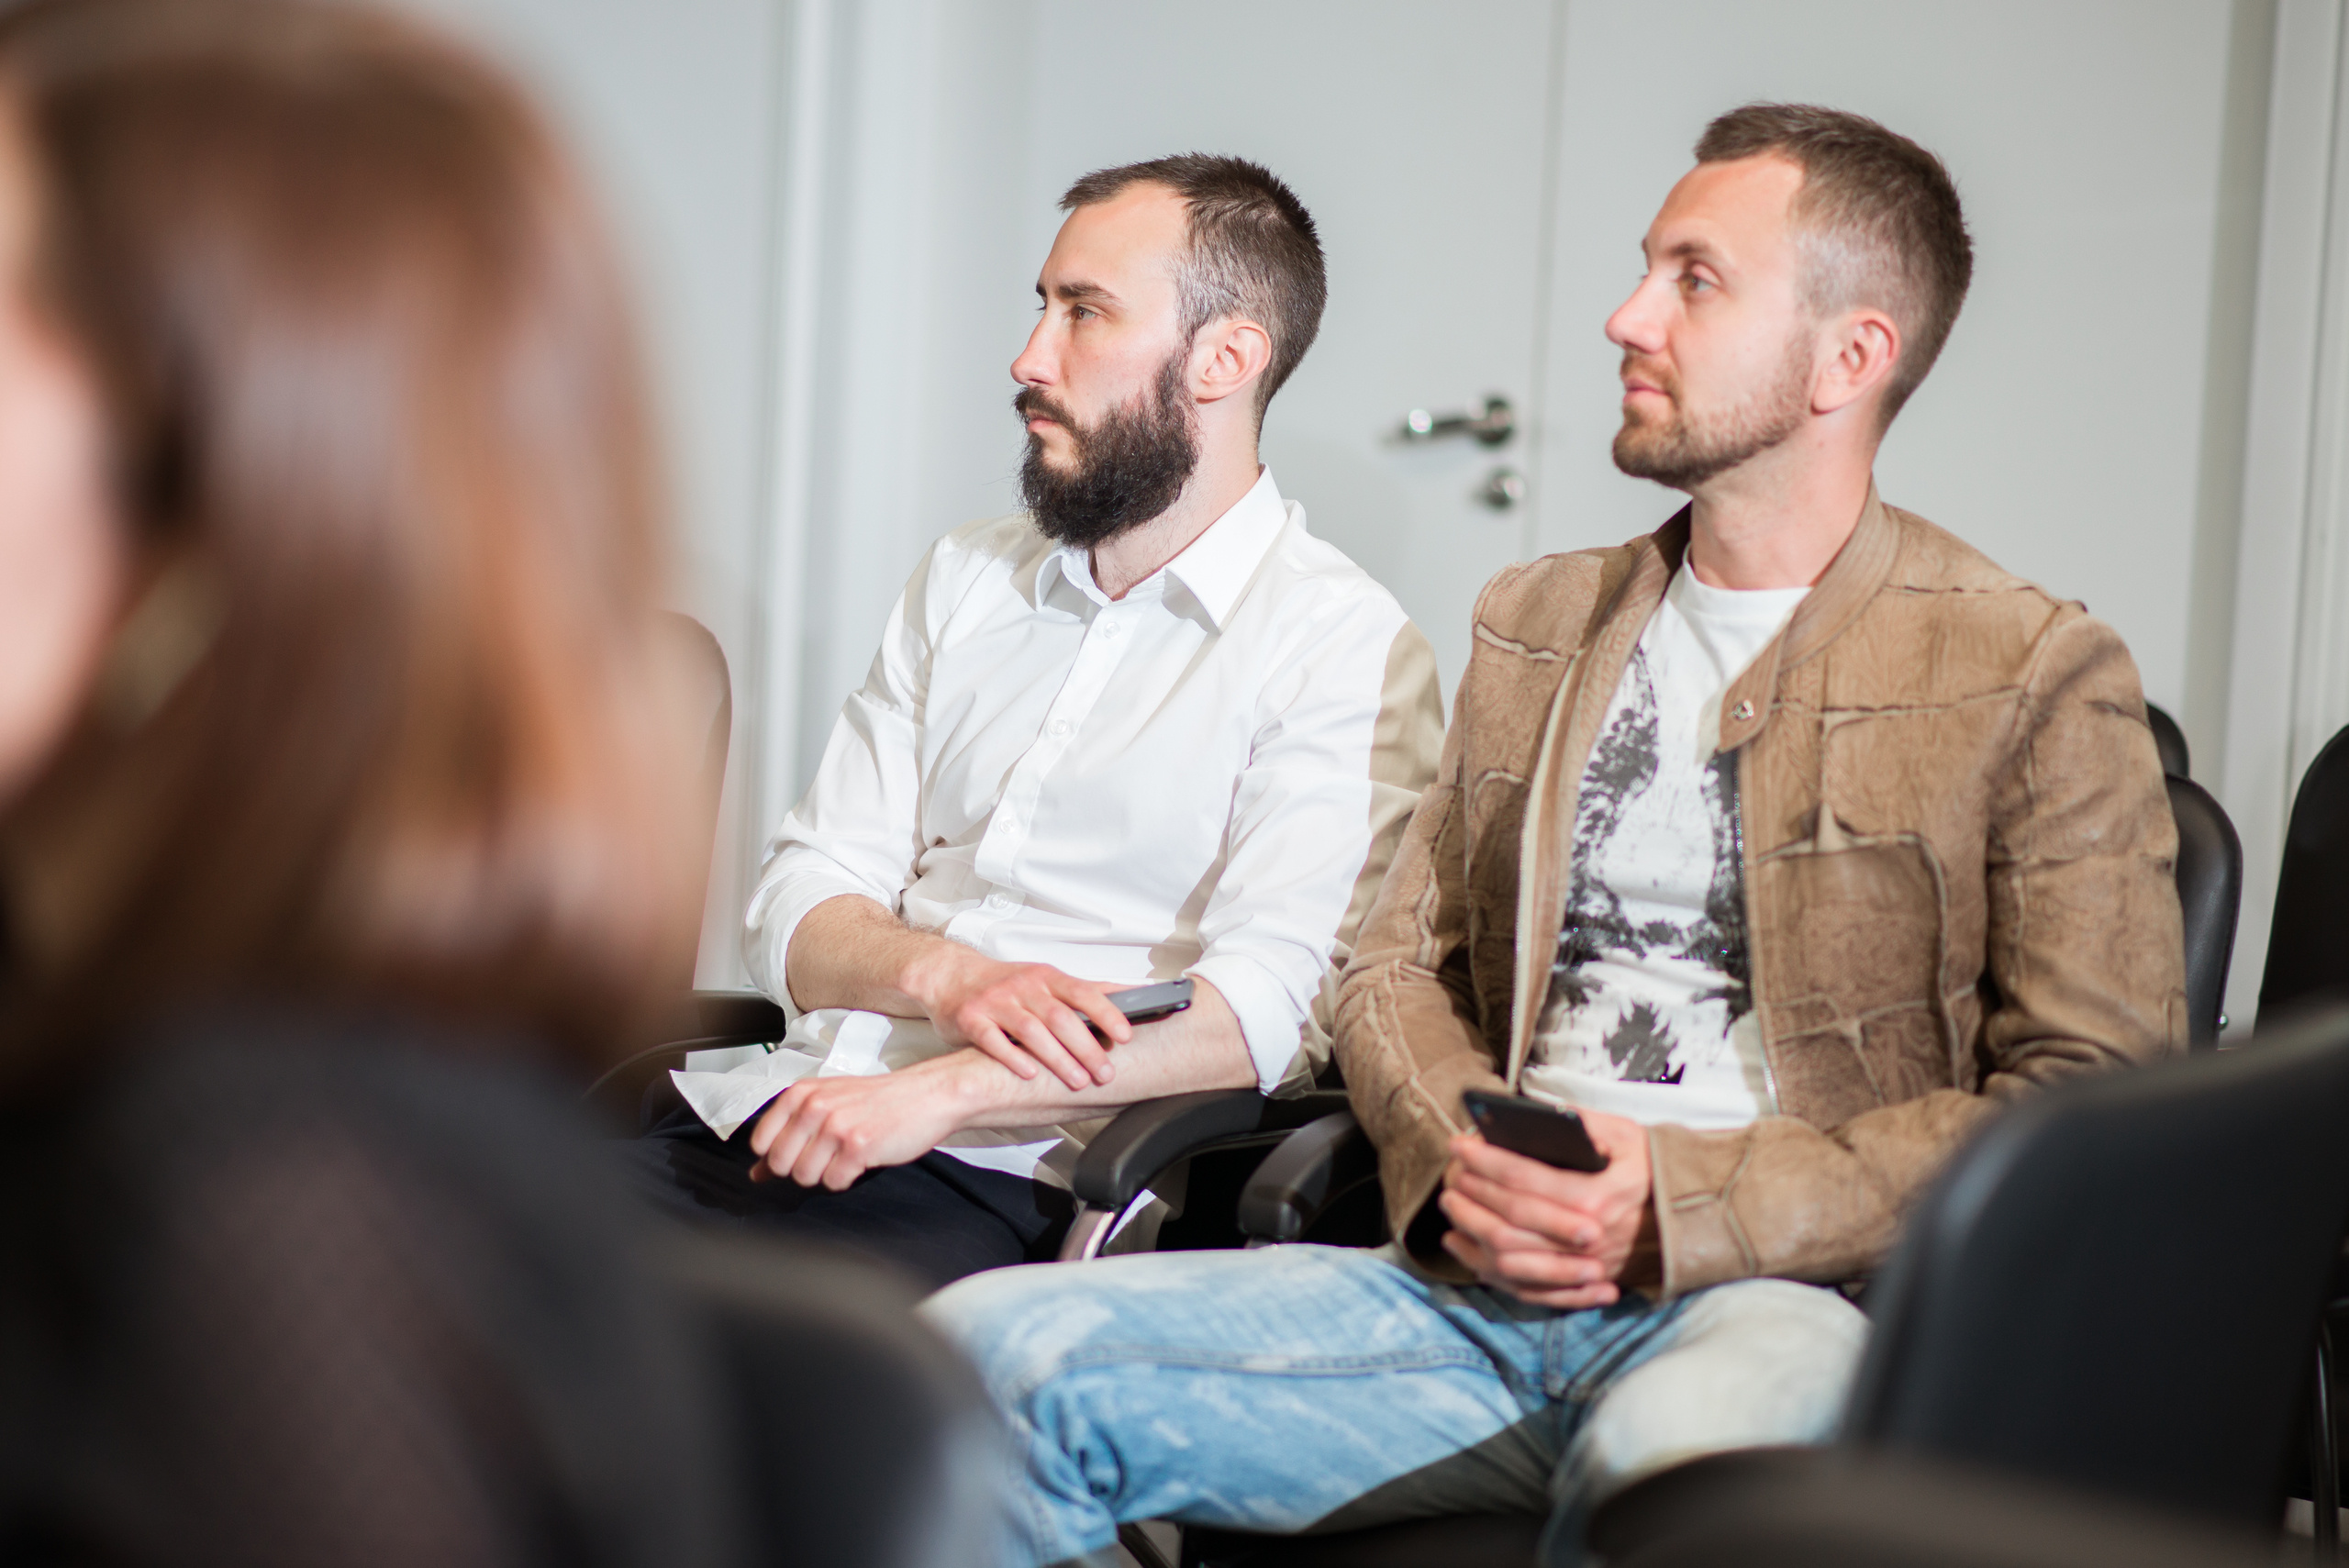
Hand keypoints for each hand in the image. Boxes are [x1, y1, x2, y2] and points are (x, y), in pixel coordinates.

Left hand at [746, 1063, 963, 1190]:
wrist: (927, 1095)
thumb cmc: (878, 1100)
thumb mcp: (827, 1105)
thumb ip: (789, 1135)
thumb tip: (757, 1173)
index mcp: (802, 1093)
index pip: (760, 1141)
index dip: (778, 1155)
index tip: (799, 1150)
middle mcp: (815, 1106)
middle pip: (781, 1164)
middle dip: (802, 1167)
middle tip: (828, 1154)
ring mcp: (836, 1126)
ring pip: (805, 1176)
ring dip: (826, 1173)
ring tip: (846, 1154)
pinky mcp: (858, 1146)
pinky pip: (834, 1182)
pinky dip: (847, 1178)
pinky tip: (861, 1159)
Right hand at [907, 947, 1130, 1091]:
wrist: (951, 977)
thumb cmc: (1007, 985)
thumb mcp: (1047, 980)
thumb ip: (1086, 990)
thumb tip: (1134, 993)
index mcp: (1046, 978)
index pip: (1083, 992)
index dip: (1106, 1013)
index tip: (1126, 1035)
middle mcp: (1023, 987)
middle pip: (1060, 1017)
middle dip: (1086, 1047)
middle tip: (1105, 1073)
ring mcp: (996, 1002)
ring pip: (1031, 1030)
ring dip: (1057, 1058)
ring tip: (1078, 1081)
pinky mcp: (971, 1018)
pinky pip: (993, 1040)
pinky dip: (1013, 1057)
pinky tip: (1030, 1074)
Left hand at [1438, 1107, 1653, 1308]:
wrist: (1690, 1219)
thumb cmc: (1654, 1171)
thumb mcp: (1629, 1135)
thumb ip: (1586, 1122)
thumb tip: (1542, 1114)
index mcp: (1596, 1197)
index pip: (1525, 1178)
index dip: (1487, 1159)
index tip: (1461, 1142)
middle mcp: (1585, 1237)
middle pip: (1511, 1217)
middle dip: (1473, 1189)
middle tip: (1450, 1168)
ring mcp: (1581, 1266)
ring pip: (1509, 1255)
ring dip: (1472, 1227)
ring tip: (1450, 1201)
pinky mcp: (1578, 1283)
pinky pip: (1520, 1283)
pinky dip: (1485, 1266)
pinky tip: (1462, 1244)